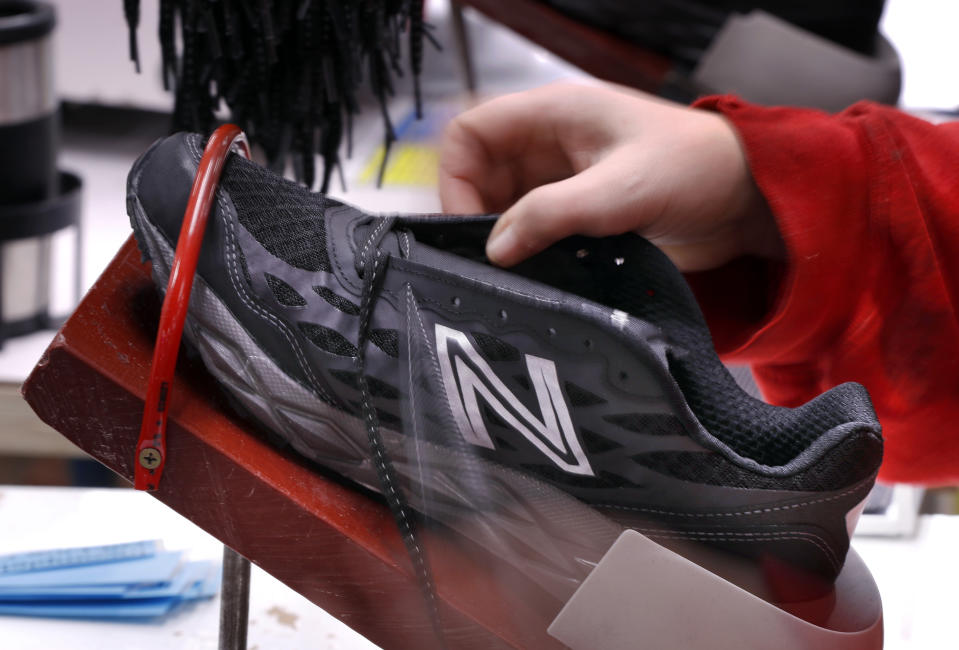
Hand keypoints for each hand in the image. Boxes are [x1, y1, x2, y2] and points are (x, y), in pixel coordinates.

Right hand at [438, 81, 782, 270]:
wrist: (750, 197)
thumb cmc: (699, 166)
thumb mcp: (620, 190)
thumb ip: (553, 215)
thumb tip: (496, 247)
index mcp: (554, 114)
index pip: (471, 133)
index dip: (456, 177)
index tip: (467, 226)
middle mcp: (551, 142)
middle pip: (481, 173)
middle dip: (477, 214)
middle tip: (491, 258)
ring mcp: (565, 176)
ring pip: (505, 204)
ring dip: (505, 236)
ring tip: (520, 267)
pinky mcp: (581, 208)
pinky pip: (534, 226)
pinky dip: (529, 248)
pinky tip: (542, 269)